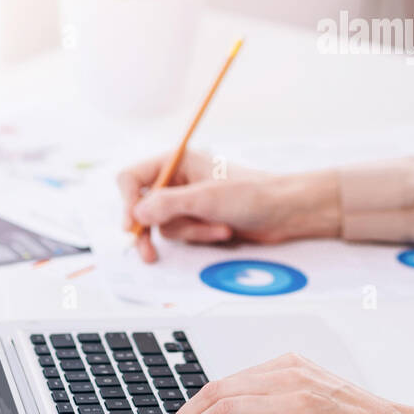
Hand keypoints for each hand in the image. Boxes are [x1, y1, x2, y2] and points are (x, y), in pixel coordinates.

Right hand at [117, 149, 341, 261]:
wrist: (286, 212)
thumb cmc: (253, 194)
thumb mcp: (207, 198)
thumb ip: (168, 205)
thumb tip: (136, 212)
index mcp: (177, 161)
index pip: (133, 178)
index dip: (128, 201)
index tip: (132, 224)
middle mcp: (178, 179)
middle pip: (142, 206)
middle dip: (150, 229)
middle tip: (147, 252)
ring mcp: (188, 201)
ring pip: (165, 225)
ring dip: (191, 232)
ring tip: (218, 228)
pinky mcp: (199, 219)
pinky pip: (183, 234)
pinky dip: (200, 237)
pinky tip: (223, 232)